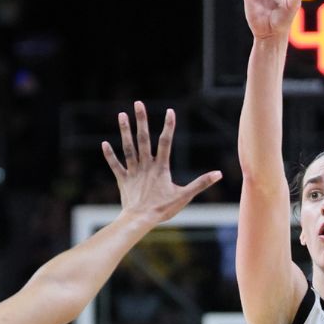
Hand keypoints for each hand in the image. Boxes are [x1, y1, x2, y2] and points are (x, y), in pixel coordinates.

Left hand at [101, 101, 221, 223]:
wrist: (140, 220)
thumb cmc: (163, 209)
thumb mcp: (185, 196)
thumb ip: (201, 183)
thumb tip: (219, 174)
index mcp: (161, 167)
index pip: (166, 142)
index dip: (168, 126)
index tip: (170, 111)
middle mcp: (146, 165)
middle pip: (143, 139)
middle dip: (141, 120)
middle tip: (138, 103)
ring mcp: (133, 171)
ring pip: (128, 147)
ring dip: (124, 131)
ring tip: (121, 114)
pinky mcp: (123, 180)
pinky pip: (115, 165)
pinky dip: (110, 155)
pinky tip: (104, 143)